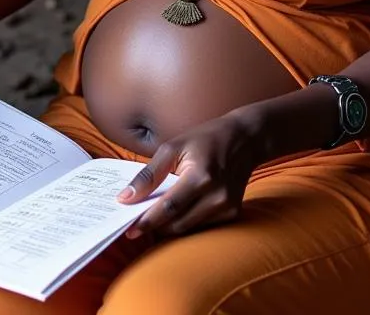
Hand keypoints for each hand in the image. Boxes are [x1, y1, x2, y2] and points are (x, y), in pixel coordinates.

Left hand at [117, 111, 262, 237]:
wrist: (243, 140)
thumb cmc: (204, 139)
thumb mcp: (172, 147)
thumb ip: (149, 174)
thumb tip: (126, 197)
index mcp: (201, 176)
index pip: (169, 206)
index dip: (148, 220)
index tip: (129, 229)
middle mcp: (217, 196)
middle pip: (178, 223)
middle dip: (155, 226)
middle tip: (135, 224)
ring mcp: (227, 207)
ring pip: (188, 229)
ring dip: (168, 227)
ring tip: (152, 218)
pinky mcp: (232, 213)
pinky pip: (201, 226)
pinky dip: (185, 222)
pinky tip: (174, 213)